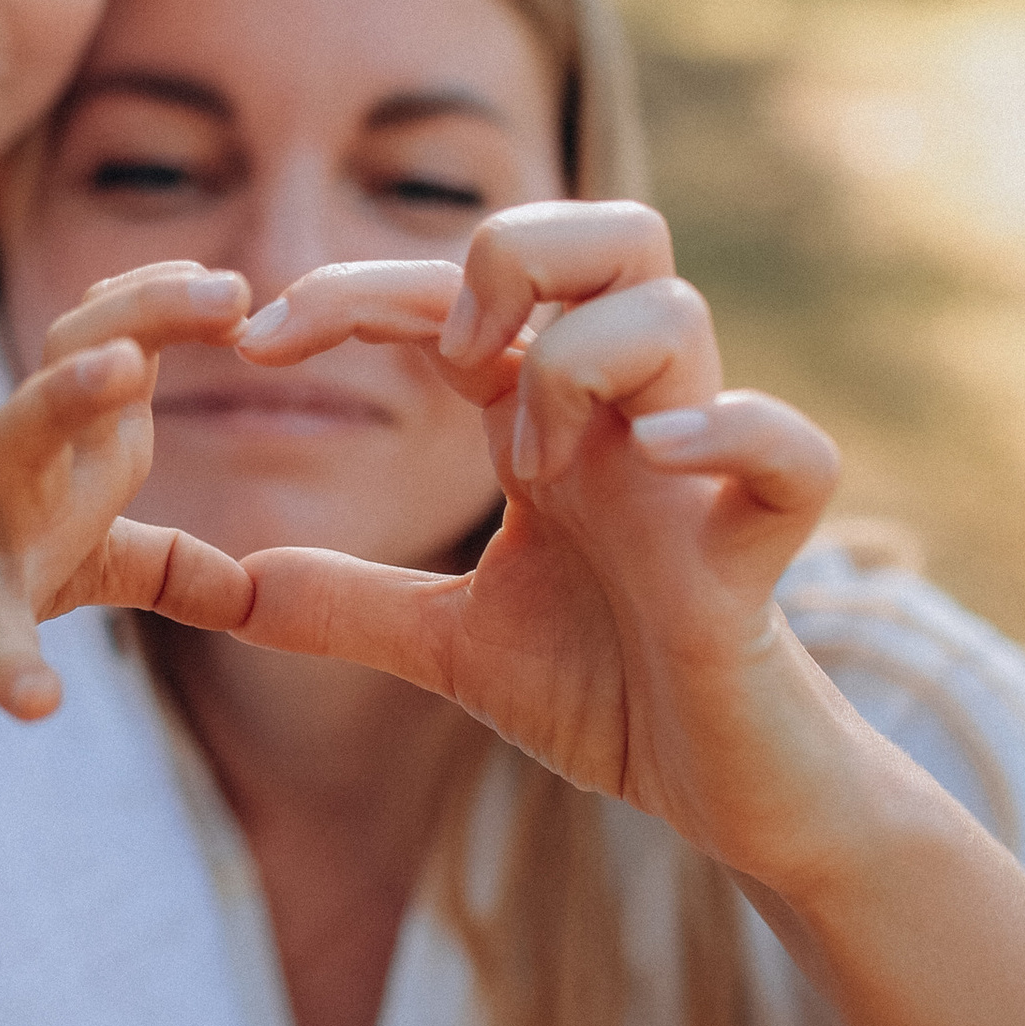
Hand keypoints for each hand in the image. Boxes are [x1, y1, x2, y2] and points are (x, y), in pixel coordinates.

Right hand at [0, 264, 259, 725]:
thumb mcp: (74, 564)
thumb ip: (159, 565)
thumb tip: (252, 592)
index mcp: (63, 452)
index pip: (117, 348)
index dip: (170, 307)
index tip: (239, 286)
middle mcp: (24, 470)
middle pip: (78, 360)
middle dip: (145, 315)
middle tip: (226, 291)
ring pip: (19, 443)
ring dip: (67, 397)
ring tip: (122, 370)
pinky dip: (11, 665)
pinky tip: (40, 703)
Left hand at [224, 205, 845, 884]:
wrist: (721, 791)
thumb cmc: (611, 694)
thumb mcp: (453, 647)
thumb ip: (350, 606)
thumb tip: (234, 590)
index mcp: (553, 422)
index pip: (461, 294)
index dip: (351, 291)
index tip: (254, 339)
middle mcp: (631, 418)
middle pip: (611, 234)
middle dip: (514, 256)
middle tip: (450, 353)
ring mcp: (699, 474)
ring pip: (675, 312)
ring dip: (578, 364)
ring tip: (532, 469)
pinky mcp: (758, 550)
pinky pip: (791, 452)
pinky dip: (732, 434)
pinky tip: (664, 457)